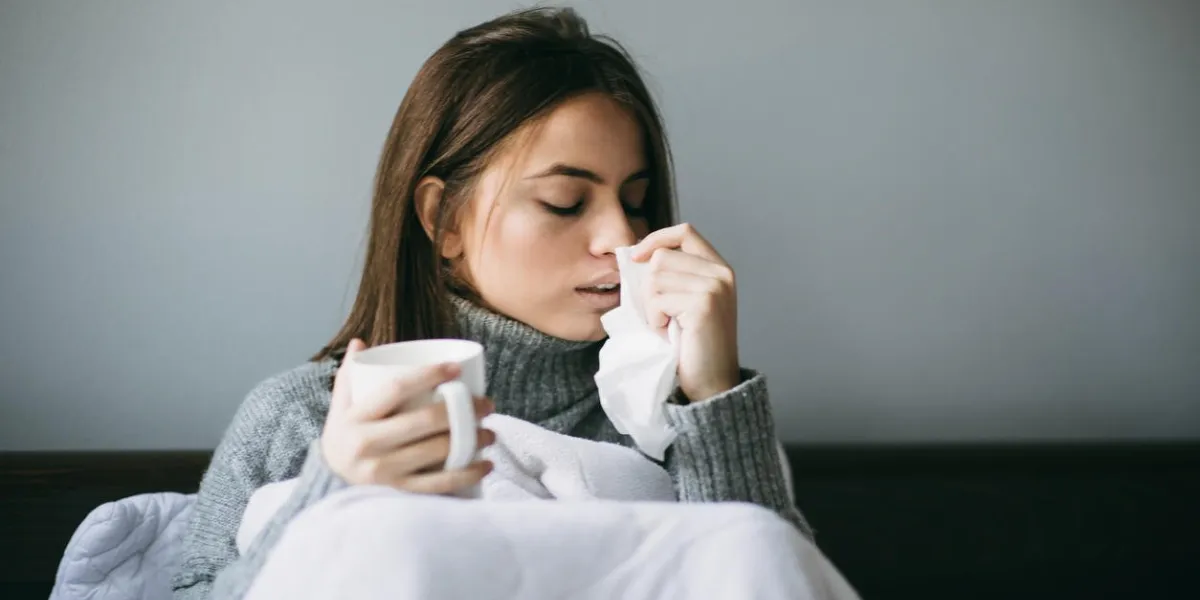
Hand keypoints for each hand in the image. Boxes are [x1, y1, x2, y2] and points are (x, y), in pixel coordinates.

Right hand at [320, 339, 495, 492]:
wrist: (330, 484)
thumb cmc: (344, 437)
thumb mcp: (341, 407)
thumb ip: (349, 375)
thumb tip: (360, 343)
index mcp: (356, 417)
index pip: (395, 389)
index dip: (427, 375)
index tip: (455, 368)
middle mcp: (367, 445)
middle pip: (423, 421)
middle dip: (463, 410)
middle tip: (487, 404)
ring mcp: (383, 472)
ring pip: (436, 452)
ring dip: (471, 440)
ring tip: (490, 431)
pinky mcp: (398, 493)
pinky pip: (438, 484)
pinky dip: (467, 475)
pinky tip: (485, 465)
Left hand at [631, 223, 740, 401]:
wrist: (712, 382)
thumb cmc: (692, 344)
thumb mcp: (686, 301)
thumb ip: (673, 275)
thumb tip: (634, 254)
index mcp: (719, 268)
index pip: (684, 232)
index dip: (656, 238)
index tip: (637, 256)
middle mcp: (721, 273)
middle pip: (662, 257)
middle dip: (649, 287)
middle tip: (660, 314)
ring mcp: (714, 287)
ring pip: (656, 278)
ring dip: (652, 306)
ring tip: (668, 325)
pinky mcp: (703, 305)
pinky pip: (658, 300)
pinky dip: (655, 320)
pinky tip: (669, 333)